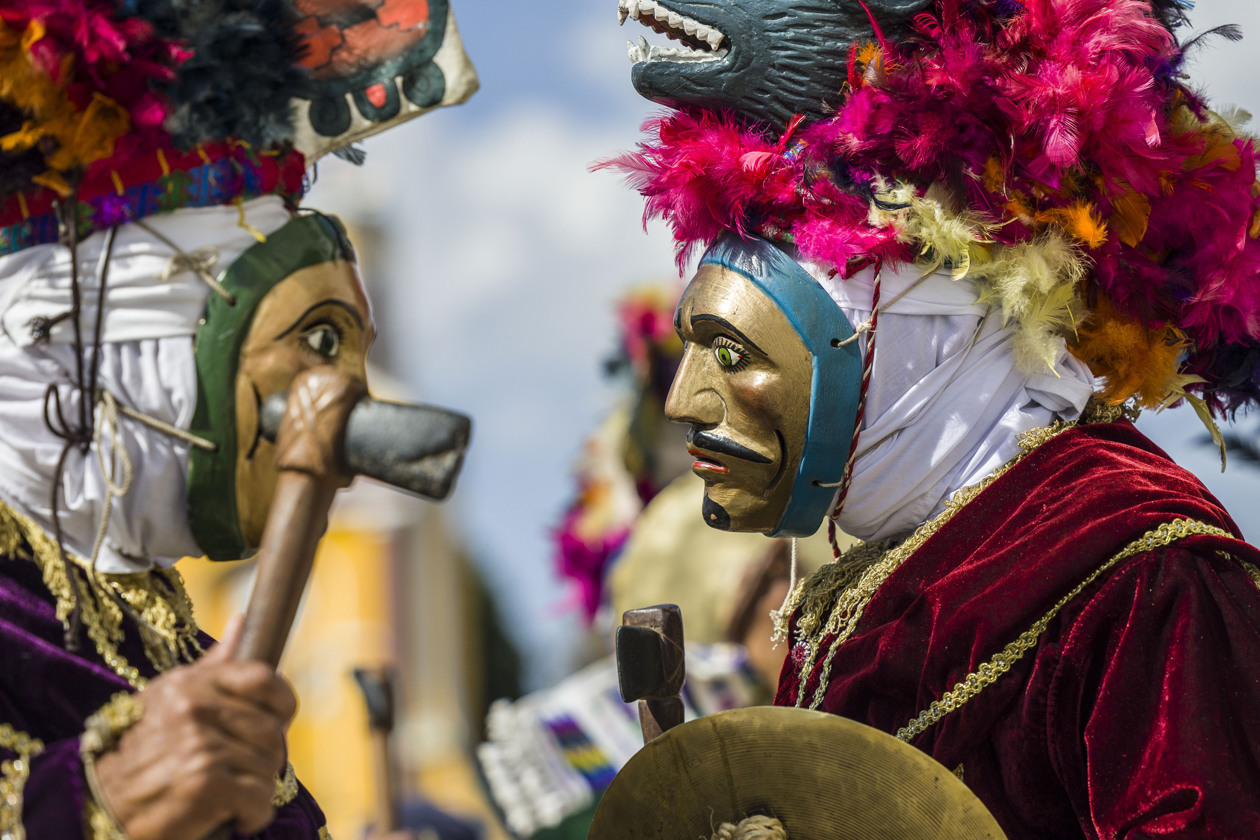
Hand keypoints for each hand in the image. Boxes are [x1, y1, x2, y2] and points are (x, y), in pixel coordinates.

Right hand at [93, 616, 296, 839]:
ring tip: (227, 791)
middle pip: (273, 730)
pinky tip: (234, 816)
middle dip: (265, 757)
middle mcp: (195, 708)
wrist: (100, 805)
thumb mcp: (169, 698)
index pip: (264, 678)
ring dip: (256, 787)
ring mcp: (199, 745)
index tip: (275, 722)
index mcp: (191, 684)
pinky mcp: (204, 783)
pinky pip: (260, 798)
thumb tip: (241, 621)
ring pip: (269, 766)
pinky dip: (253, 814)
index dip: (281, 704)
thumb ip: (212, 666)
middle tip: (239, 770)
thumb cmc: (142, 752)